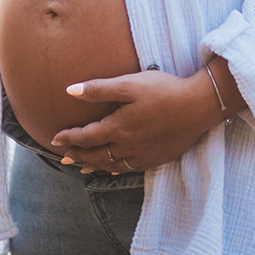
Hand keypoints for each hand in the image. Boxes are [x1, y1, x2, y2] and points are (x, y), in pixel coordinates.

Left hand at [50, 68, 223, 172]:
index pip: (86, 137)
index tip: (55, 139)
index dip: (69, 138)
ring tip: (83, 167)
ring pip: (112, 166)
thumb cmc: (164, 90)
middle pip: (97, 155)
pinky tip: (114, 170)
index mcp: (119, 127)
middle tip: (63, 158)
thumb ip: (99, 89)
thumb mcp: (130, 84)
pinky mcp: (157, 157)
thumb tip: (70, 91)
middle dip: (78, 156)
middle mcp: (128, 146)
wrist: (199, 106)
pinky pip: (131, 169)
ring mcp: (144, 155)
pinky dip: (117, 170)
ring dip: (95, 166)